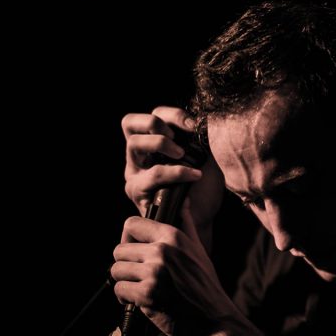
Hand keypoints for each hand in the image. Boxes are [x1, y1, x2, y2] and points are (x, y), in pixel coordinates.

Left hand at [110, 205, 258, 335]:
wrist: (212, 318)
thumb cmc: (205, 285)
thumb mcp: (198, 250)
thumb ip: (186, 224)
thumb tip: (182, 201)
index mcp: (174, 237)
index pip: (132, 223)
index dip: (128, 237)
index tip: (134, 249)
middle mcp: (162, 251)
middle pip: (120, 249)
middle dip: (126, 265)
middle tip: (139, 276)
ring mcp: (154, 272)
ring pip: (116, 270)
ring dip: (124, 282)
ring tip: (140, 288)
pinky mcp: (147, 294)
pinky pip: (119, 289)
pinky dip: (125, 298)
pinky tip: (140, 301)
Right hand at [121, 106, 223, 241]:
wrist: (204, 220)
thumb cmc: (204, 188)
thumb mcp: (206, 156)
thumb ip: (200, 137)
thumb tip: (205, 119)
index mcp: (153, 143)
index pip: (152, 114)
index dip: (172, 114)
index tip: (195, 126)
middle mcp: (138, 156)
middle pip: (129, 122)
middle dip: (156, 124)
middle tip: (178, 139)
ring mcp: (134, 173)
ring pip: (134, 144)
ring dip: (162, 144)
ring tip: (184, 155)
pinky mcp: (137, 193)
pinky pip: (152, 174)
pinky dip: (175, 171)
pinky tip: (195, 175)